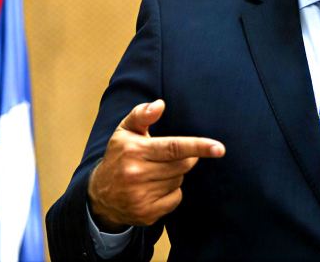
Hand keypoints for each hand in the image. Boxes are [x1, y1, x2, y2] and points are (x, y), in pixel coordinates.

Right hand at [87, 99, 224, 230]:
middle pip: (182, 165)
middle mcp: (136, 174)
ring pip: (179, 181)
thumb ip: (142, 114)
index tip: (219, 148)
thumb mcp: (125, 131)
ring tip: (155, 172)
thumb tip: (160, 104)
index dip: (199, 146)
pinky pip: (175, 199)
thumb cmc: (119, 156)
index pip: (174, 147)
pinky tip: (155, 188)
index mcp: (134, 150)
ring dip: (174, 175)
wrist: (100, 195)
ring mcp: (140, 196)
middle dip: (183, 159)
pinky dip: (171, 193)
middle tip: (168, 156)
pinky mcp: (146, 214)